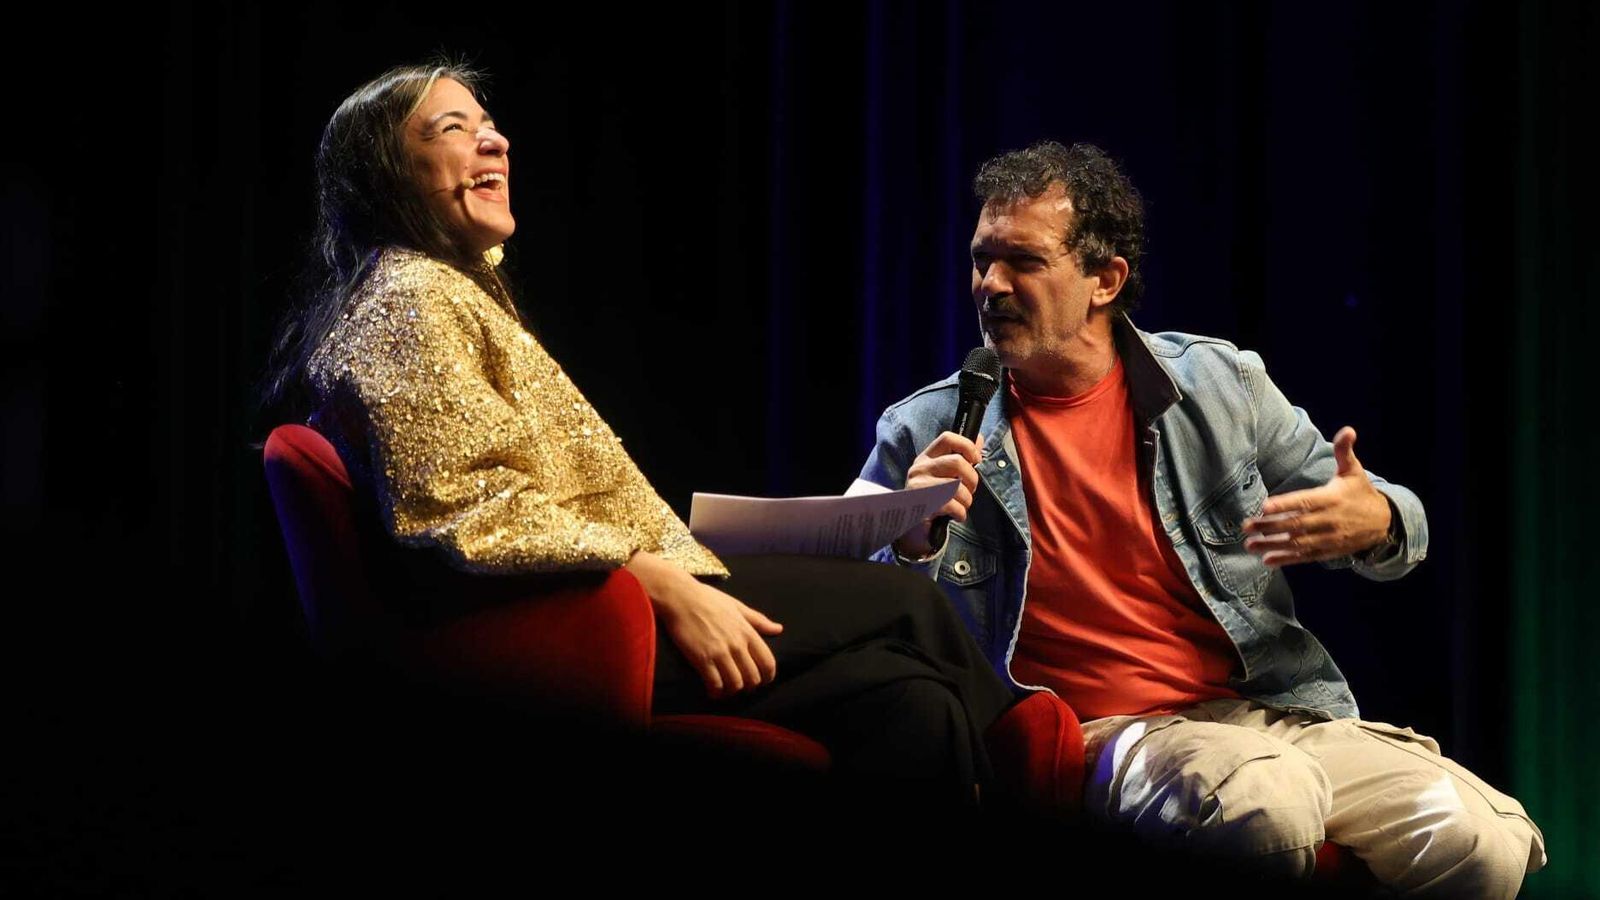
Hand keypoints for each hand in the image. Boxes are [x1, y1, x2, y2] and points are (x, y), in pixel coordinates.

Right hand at [625, 551, 782, 699]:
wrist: (681, 597)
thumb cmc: (708, 599)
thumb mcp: (737, 606)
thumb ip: (758, 620)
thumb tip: (778, 629)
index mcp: (748, 632)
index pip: (768, 662)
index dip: (768, 677)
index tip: (762, 681)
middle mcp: (737, 644)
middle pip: (753, 678)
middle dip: (749, 687)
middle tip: (742, 686)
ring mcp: (719, 652)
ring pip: (735, 684)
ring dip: (732, 691)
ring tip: (727, 690)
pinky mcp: (702, 659)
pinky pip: (715, 684)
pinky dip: (716, 692)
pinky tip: (713, 691)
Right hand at [893, 431, 984, 557]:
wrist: (910, 528)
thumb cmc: (931, 499)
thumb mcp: (943, 475)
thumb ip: (960, 457)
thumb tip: (978, 439)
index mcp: (926, 458)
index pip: (947, 438)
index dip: (967, 446)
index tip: (976, 460)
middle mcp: (920, 468)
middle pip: (957, 462)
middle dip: (972, 479)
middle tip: (970, 490)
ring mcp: (919, 486)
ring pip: (957, 486)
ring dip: (967, 500)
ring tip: (962, 506)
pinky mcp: (922, 504)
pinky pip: (953, 505)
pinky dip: (961, 513)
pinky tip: (956, 516)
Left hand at [1242, 426, 1392, 566]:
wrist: (1383, 523)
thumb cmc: (1360, 493)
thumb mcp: (1353, 470)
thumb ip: (1344, 451)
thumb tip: (1348, 430)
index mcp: (1331, 498)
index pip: (1305, 502)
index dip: (1285, 504)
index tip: (1264, 507)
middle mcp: (1328, 520)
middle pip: (1296, 525)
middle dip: (1270, 526)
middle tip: (1246, 526)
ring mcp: (1328, 538)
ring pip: (1297, 543)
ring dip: (1272, 545)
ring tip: (1250, 545)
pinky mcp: (1328, 551)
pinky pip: (1305, 557)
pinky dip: (1286, 559)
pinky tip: (1267, 561)